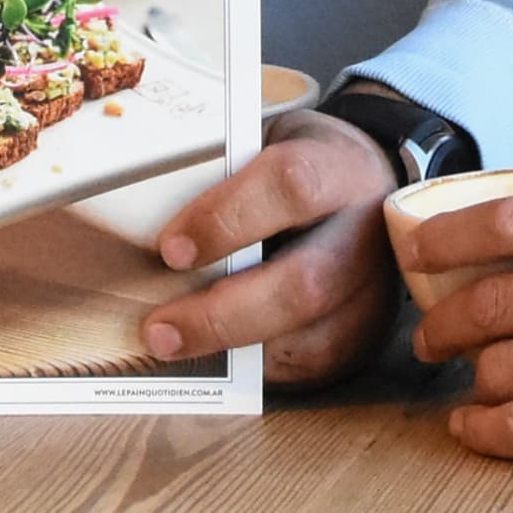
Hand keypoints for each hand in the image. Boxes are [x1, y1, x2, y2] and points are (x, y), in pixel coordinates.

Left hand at [138, 111, 399, 384]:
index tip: (169, 249)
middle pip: (304, 284)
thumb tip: (140, 221)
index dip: (227, 217)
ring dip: (232, 350)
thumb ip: (218, 176)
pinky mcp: (364, 335)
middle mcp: (370, 234)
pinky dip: (254, 367)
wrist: (363, 187)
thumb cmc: (293, 169)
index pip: (291, 185)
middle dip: (223, 314)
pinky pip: (309, 366)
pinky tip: (213, 358)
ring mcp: (373, 291)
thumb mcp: (263, 145)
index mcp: (340, 168)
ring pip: (309, 338)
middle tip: (159, 329)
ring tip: (171, 347)